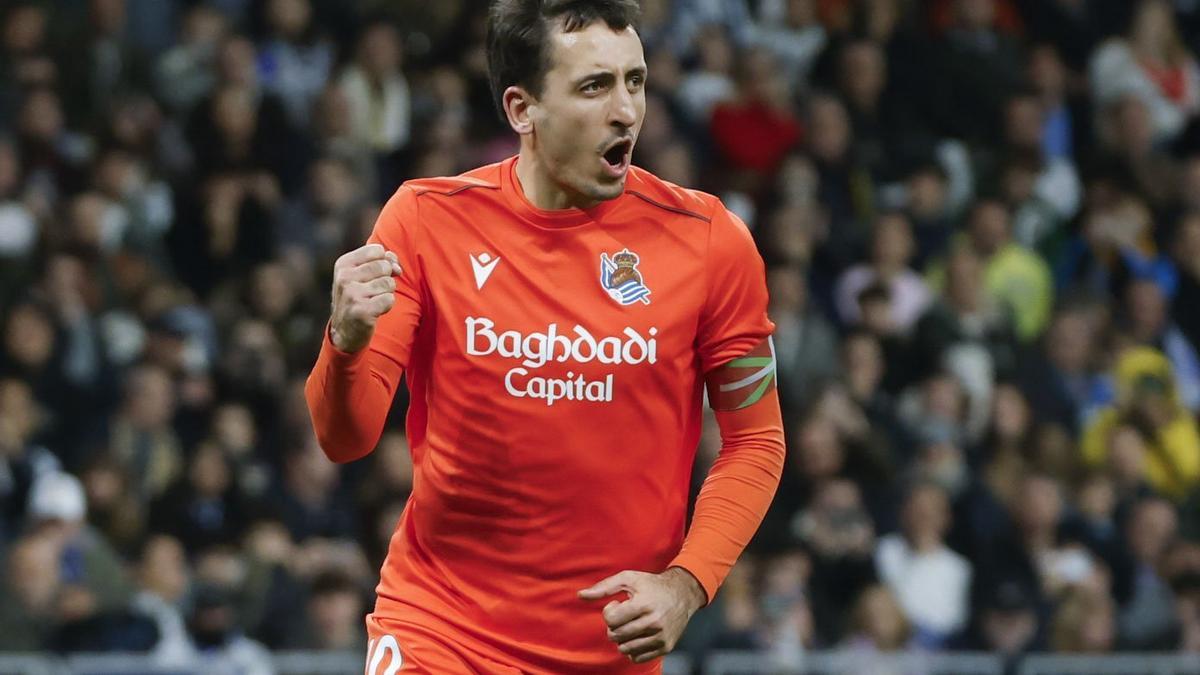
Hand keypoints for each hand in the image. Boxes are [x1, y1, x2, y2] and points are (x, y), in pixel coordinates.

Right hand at [330, 243, 402, 352]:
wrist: (344, 331)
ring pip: (388, 283)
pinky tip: (374, 311)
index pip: (377, 250)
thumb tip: (395, 264)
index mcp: (343, 264)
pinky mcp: (361, 311)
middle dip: (386, 279)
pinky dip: (386, 306)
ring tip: (372, 301)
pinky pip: (389, 299)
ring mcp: (352, 294)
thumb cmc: (358, 298)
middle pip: (384, 266)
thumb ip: (381, 261)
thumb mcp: (363, 275)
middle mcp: (345, 277)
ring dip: (386, 293)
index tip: (378, 274)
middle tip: (374, 292)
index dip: (385, 261)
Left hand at [578, 567, 706, 663]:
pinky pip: (638, 658)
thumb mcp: (628, 578)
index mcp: (644, 604)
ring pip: (625, 649)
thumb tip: (580, 596)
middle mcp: (654, 622)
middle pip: (616, 636)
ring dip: (622, 639)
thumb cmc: (651, 585)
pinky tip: (638, 635)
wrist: (683, 593)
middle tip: (623, 616)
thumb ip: (603, 587)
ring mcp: (661, 636)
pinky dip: (633, 649)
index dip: (609, 612)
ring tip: (630, 625)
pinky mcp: (666, 646)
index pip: (611, 619)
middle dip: (613, 627)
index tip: (618, 604)